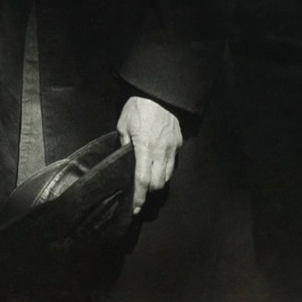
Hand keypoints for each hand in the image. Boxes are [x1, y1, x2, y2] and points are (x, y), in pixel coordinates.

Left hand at [117, 96, 182, 214]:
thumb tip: (125, 158)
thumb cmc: (138, 107)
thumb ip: (124, 143)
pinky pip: (173, 163)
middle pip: (158, 183)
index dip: (139, 197)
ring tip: (149, 180)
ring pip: (167, 176)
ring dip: (158, 181)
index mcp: (144, 148)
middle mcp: (160, 151)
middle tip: (140, 191)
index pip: (142, 180)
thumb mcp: (123, 124)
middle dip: (149, 191)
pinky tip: (158, 164)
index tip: (135, 209)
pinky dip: (165, 169)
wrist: (159, 92)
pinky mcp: (179, 143)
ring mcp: (172, 148)